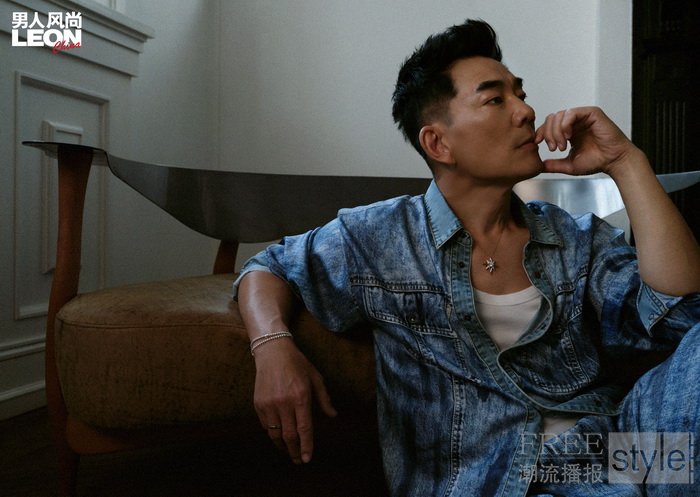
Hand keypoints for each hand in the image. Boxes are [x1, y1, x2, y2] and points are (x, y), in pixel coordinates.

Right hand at [252, 338, 336, 463]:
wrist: (272, 351)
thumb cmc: (297, 364)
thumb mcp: (316, 378)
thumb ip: (324, 399)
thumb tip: (333, 415)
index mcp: (301, 397)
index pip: (304, 429)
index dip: (306, 446)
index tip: (307, 459)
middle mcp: (284, 403)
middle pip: (289, 436)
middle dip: (294, 451)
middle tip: (298, 460)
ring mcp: (270, 404)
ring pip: (275, 434)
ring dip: (282, 446)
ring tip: (288, 451)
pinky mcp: (259, 404)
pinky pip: (265, 425)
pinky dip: (272, 433)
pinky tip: (278, 434)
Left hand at [535, 106, 641, 177]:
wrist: (613, 161)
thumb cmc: (597, 161)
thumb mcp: (569, 165)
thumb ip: (554, 164)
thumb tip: (540, 166)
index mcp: (570, 131)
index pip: (549, 125)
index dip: (541, 132)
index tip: (537, 143)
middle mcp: (575, 122)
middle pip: (552, 118)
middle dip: (548, 133)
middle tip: (554, 148)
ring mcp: (583, 117)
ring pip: (559, 115)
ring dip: (556, 131)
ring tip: (562, 146)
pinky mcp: (591, 113)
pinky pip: (571, 113)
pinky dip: (565, 124)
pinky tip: (568, 136)